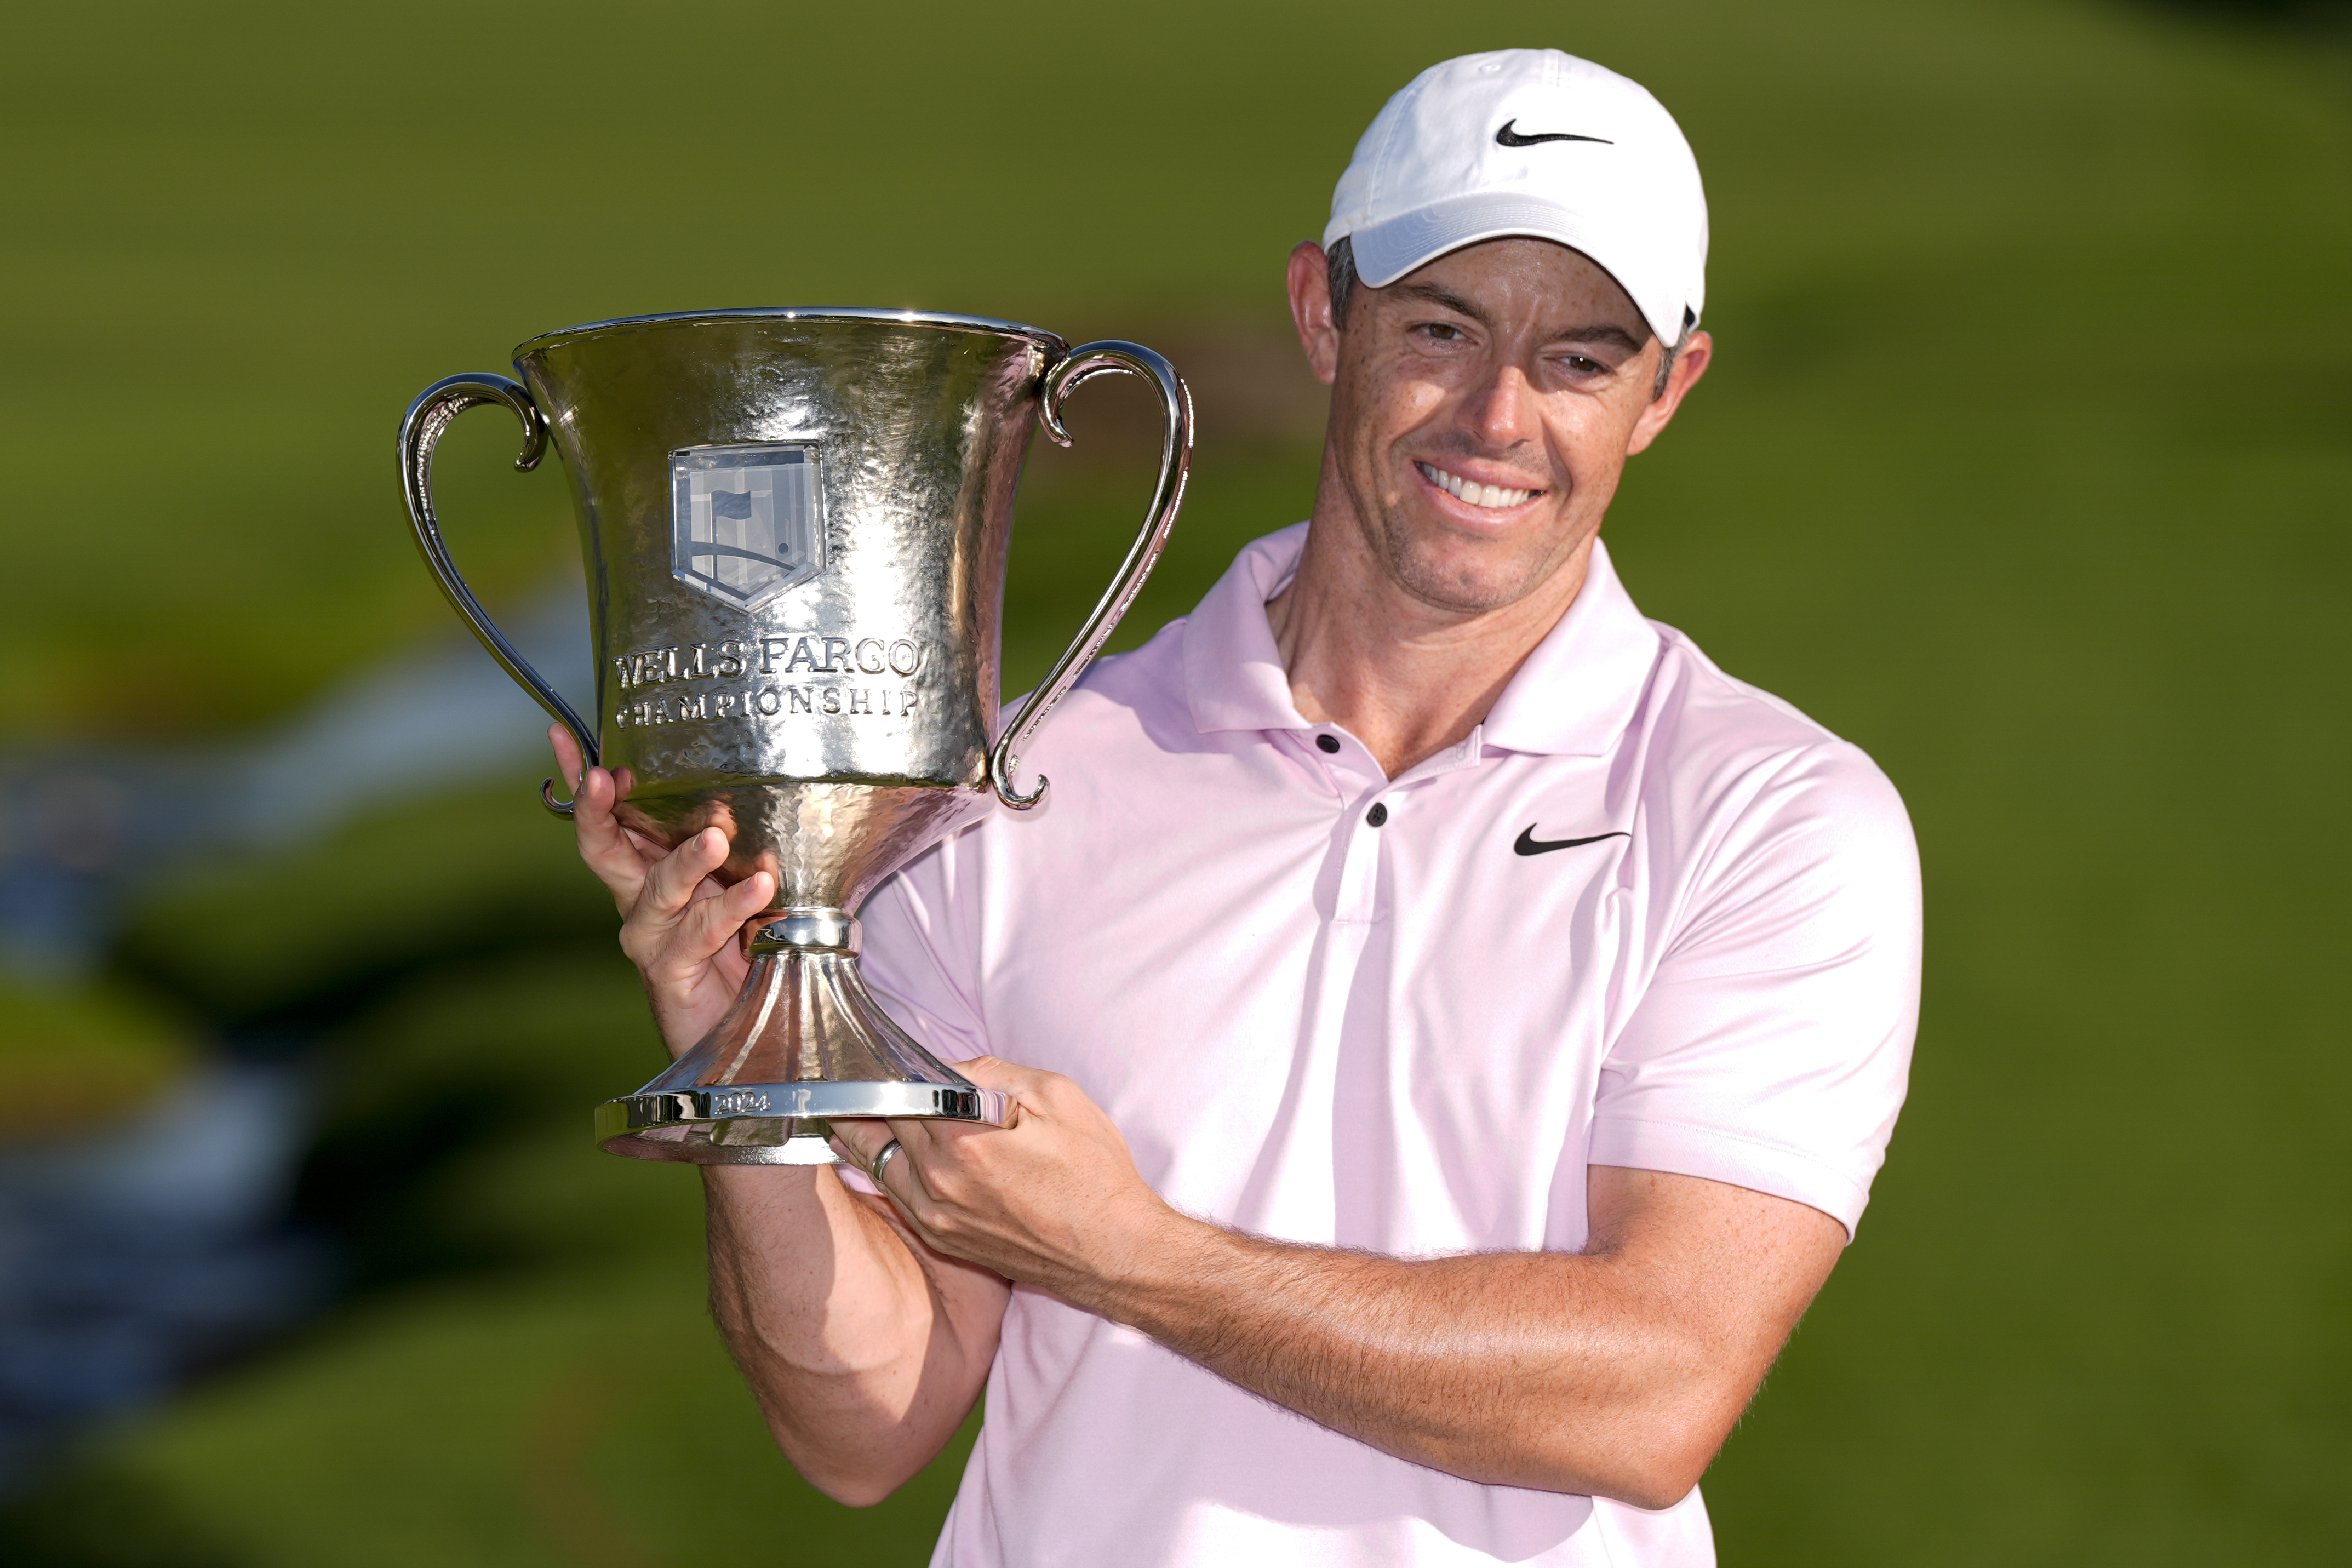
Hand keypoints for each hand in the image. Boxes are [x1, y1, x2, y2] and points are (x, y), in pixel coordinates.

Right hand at [551, 723, 773, 1055]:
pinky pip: (702, 931)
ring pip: (661, 888)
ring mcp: (650, 937)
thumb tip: (764, 786)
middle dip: (599, 809)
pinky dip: (734, 905)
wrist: (749, 1026)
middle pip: (603, 848)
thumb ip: (739, 846)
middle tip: (609, 777)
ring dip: (689, 859)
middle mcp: (638, 899)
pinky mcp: (671, 970)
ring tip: (717, 838)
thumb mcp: (739, 881)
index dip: (583, 778)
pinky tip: (762, 886)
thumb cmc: (743, 945)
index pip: (607, 817)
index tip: (563, 736)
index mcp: (646, 868)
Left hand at [826, 1058, 1194, 1308]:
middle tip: (860, 1071)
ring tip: (851, 1106)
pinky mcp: (943, 1238)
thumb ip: (994, 1073)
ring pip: (876, 1161)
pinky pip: (895, 1194)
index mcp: (962, 1141)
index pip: (902, 1088)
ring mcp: (936, 1216)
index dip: (889, 1064)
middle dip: (872, 1094)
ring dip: (864, 1131)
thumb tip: (949, 1064)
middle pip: (880, 1123)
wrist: (1115, 1252)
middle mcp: (938, 1181)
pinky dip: (883, 1167)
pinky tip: (883, 1149)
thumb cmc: (1095, 1175)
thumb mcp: (1057, 1098)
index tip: (877, 1049)